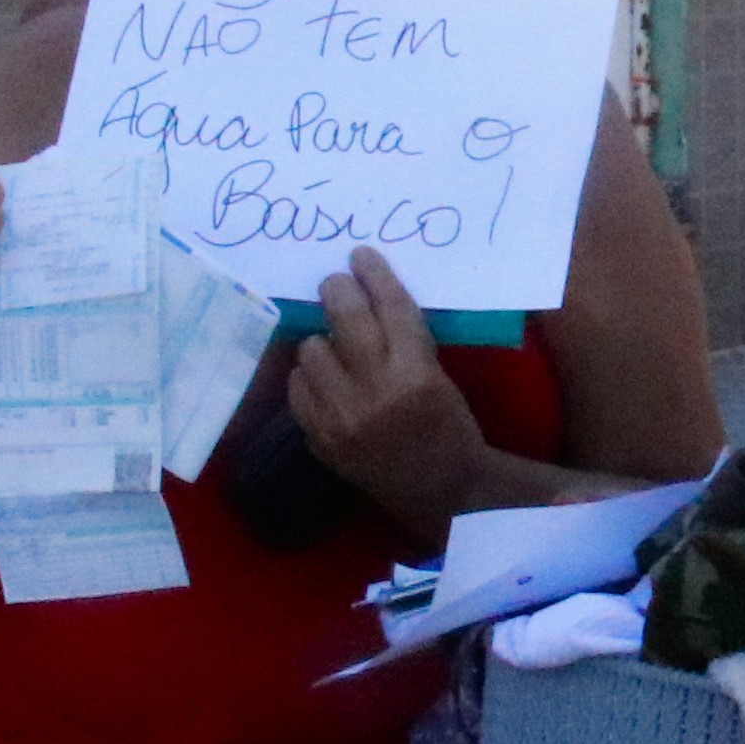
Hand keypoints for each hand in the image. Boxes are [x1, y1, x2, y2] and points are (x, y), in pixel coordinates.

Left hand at [287, 248, 490, 524]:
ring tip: (334, 346)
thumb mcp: (437, 373)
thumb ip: (403, 337)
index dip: (374, 274)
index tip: (360, 255)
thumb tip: (364, 293)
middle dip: (337, 291)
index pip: (390, 306)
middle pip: (344, 318)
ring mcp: (343, 417)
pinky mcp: (321, 439)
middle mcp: (376, 392)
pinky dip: (309, 377)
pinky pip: (298, 388)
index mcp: (417, 373)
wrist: (440, 488)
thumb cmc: (447, 424)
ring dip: (321, 341)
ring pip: (311, 349)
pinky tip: (324, 380)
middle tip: (334, 285)